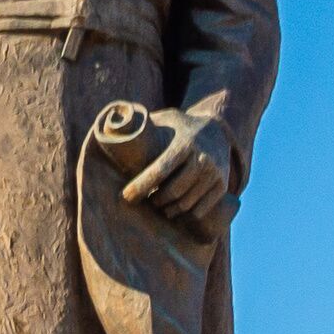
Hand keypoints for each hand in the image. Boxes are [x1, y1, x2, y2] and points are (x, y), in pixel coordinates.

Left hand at [119, 111, 230, 226]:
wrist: (217, 128)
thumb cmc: (180, 126)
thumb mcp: (165, 119)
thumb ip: (143, 125)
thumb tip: (110, 129)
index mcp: (183, 144)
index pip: (159, 171)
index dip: (141, 187)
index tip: (126, 197)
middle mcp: (201, 159)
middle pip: (172, 192)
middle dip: (155, 201)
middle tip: (146, 201)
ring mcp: (214, 173)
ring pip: (186, 203)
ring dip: (169, 210)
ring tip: (159, 207)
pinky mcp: (222, 185)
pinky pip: (202, 209)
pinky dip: (187, 214)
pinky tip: (176, 211)